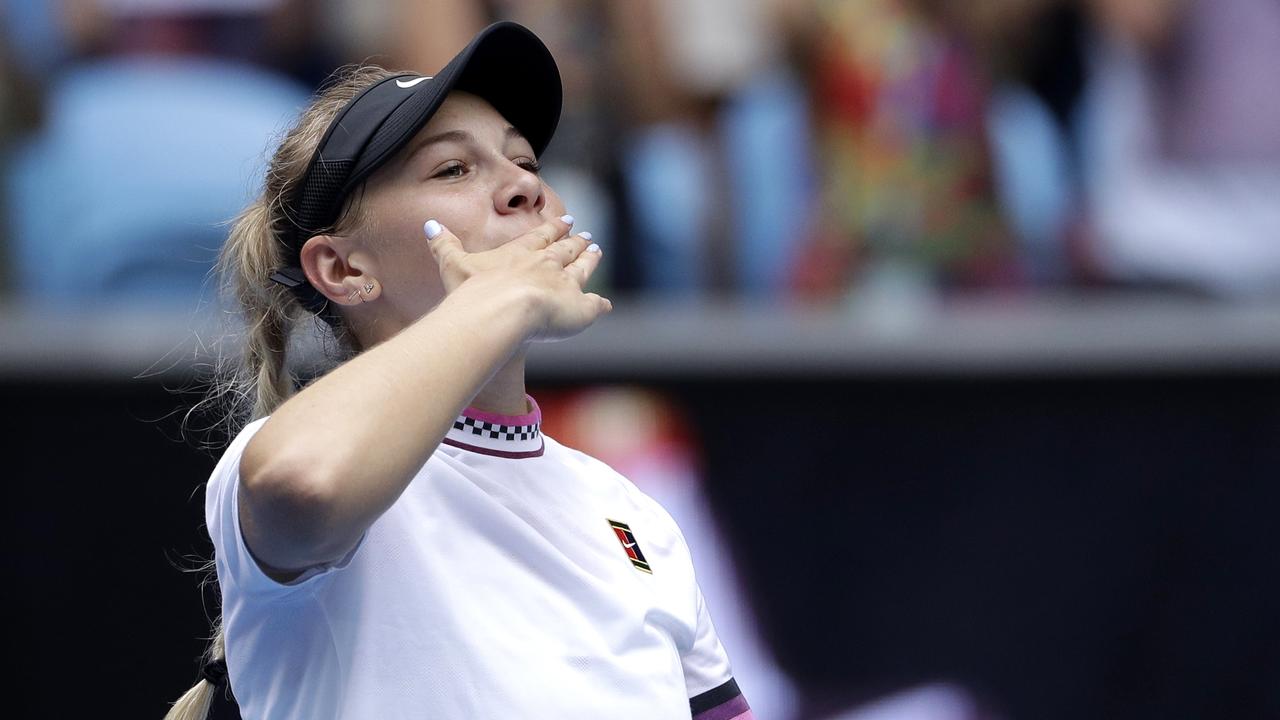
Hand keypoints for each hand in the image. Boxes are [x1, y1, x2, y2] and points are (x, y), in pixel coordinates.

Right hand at [424, 215, 611, 342]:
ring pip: (582, 269)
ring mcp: (565, 285)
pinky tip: (605, 304)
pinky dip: (599, 304)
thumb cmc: (475, 291)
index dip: (552, 229)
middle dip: (575, 242)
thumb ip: (443, 244)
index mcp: (520, 254)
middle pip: (564, 250)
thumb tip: (429, 224)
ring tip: (597, 251)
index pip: (540, 238)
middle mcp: (546, 266)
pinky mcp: (579, 308)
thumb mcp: (454, 264)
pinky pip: (592, 305)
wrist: (501, 310)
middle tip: (586, 234)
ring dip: (589, 260)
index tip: (565, 220)